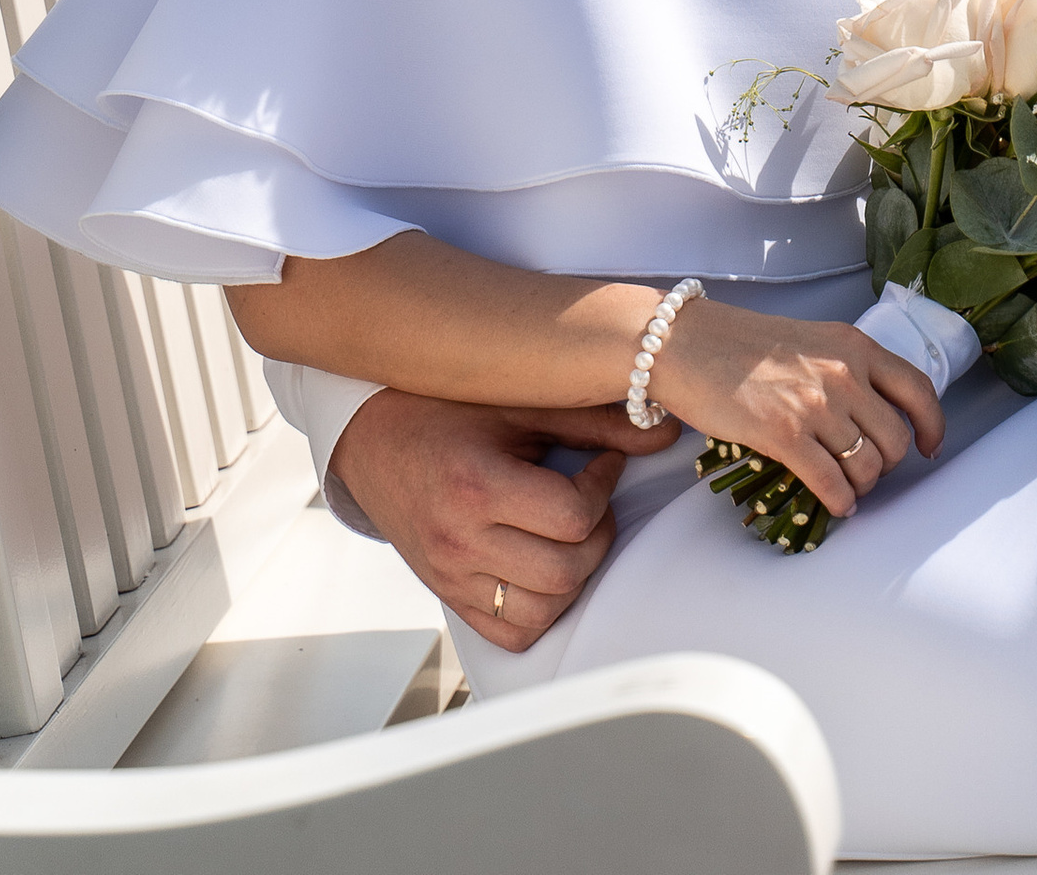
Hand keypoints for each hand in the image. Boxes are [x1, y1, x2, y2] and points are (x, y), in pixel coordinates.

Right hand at [329, 390, 676, 654]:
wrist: (371, 438)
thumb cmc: (443, 409)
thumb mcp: (516, 401)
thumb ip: (592, 420)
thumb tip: (665, 429)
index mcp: (474, 486)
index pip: (571, 515)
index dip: (602, 484)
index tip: (600, 461)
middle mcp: (459, 541)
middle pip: (565, 571)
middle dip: (598, 533)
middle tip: (590, 497)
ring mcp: (452, 578)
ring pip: (543, 611)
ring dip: (574, 574)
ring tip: (569, 532)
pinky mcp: (449, 598)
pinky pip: (511, 634)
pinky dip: (540, 609)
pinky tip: (542, 564)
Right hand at [655, 300, 944, 525]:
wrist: (688, 343)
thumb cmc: (744, 344)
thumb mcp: (811, 341)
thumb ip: (846, 370)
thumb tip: (871, 416)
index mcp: (853, 346)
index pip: (917, 389)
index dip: (932, 425)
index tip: (929, 447)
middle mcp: (843, 373)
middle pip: (895, 439)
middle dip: (886, 465)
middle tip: (867, 470)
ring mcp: (815, 405)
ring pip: (866, 466)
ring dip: (861, 486)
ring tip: (847, 488)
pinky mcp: (784, 435)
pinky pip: (830, 483)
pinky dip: (839, 501)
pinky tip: (835, 504)